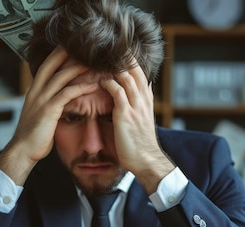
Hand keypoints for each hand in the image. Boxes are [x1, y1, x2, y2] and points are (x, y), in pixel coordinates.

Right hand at [0, 48, 98, 184]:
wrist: (23, 150)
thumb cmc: (33, 136)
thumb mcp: (38, 115)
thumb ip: (47, 104)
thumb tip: (58, 100)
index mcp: (33, 91)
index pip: (46, 66)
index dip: (58, 56)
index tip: (72, 48)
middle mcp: (36, 91)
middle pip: (52, 64)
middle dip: (68, 53)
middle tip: (85, 46)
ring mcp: (41, 100)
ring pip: (61, 77)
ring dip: (79, 68)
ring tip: (95, 63)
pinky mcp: (49, 110)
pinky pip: (67, 94)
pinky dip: (81, 88)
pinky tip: (93, 85)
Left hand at [101, 63, 174, 193]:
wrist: (146, 160)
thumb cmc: (141, 144)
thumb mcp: (144, 120)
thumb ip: (141, 104)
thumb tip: (138, 90)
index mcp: (147, 99)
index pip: (139, 72)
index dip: (128, 60)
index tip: (115, 52)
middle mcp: (143, 99)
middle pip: (134, 68)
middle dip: (121, 56)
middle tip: (104, 48)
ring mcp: (135, 105)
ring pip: (126, 75)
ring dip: (112, 66)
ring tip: (98, 58)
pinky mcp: (126, 114)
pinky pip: (117, 90)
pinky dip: (108, 82)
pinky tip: (98, 79)